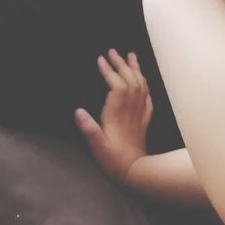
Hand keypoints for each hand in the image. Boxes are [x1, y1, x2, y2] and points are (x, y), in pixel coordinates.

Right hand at [74, 49, 152, 183]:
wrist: (136, 173)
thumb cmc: (114, 161)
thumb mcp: (97, 146)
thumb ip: (88, 128)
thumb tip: (78, 111)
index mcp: (117, 114)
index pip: (116, 86)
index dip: (109, 71)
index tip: (101, 59)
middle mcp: (130, 111)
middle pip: (130, 81)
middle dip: (122, 64)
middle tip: (113, 51)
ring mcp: (139, 116)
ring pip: (141, 87)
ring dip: (136, 70)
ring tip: (131, 56)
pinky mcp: (144, 122)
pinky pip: (147, 99)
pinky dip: (145, 86)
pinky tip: (143, 81)